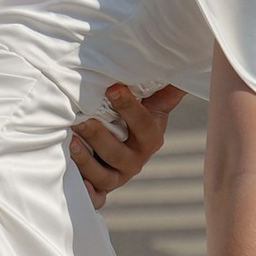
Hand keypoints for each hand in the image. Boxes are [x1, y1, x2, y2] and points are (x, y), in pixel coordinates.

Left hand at [70, 81, 179, 207]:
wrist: (121, 138)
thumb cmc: (135, 113)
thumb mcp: (151, 101)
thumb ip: (165, 87)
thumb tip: (185, 58)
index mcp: (150, 136)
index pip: (143, 124)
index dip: (129, 107)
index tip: (112, 87)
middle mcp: (136, 159)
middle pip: (119, 154)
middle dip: (100, 137)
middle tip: (82, 120)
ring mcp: (118, 175)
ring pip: (104, 176)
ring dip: (87, 162)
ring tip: (71, 142)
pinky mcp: (102, 187)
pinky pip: (96, 197)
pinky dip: (89, 195)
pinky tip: (79, 185)